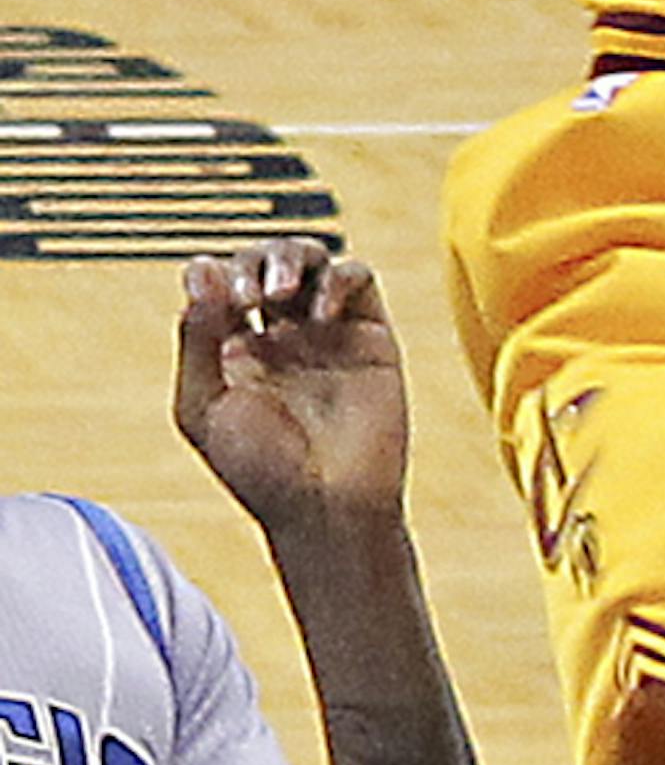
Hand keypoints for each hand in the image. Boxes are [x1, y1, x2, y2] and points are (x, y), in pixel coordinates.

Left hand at [174, 244, 409, 536]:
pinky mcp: (368, 335)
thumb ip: (195, 340)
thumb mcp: (202, 406)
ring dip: (290, 257)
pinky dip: (337, 279)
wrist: (326, 506)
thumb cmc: (260, 472)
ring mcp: (324, 333)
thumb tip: (203, 274)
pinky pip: (357, 278)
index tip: (212, 298)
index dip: (211, 274)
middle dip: (251, 263)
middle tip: (249, 298)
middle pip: (261, 260)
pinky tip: (320, 316)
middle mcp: (277, 336)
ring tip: (279, 292)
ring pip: (309, 258)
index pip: (218, 282)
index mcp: (231, 351)